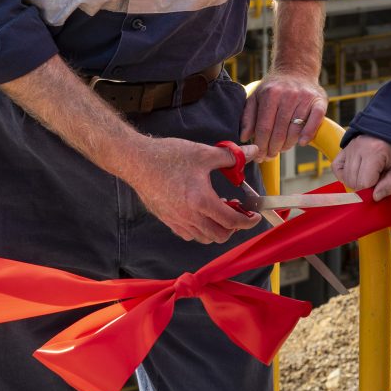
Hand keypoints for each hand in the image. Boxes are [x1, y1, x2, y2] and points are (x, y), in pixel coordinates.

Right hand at [119, 137, 259, 243]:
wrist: (136, 161)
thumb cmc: (168, 156)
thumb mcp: (204, 153)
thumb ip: (231, 157)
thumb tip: (252, 152)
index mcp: (201, 201)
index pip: (232, 221)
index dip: (248, 221)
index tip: (254, 217)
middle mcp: (189, 216)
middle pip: (219, 236)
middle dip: (233, 227)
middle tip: (237, 211)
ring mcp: (176, 220)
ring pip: (203, 238)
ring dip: (217, 229)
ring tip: (219, 209)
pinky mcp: (166, 220)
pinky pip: (188, 234)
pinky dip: (200, 229)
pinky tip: (201, 213)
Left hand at [243, 70, 326, 160]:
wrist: (296, 69)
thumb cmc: (274, 87)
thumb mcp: (256, 96)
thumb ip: (248, 116)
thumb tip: (244, 137)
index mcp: (271, 94)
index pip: (264, 127)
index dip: (261, 145)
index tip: (259, 156)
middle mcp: (288, 95)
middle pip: (279, 131)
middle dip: (273, 148)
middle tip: (269, 157)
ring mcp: (305, 98)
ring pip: (295, 129)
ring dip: (288, 144)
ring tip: (282, 149)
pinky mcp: (319, 100)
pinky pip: (315, 121)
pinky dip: (308, 134)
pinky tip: (301, 143)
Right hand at [332, 136, 390, 199]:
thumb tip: (375, 197)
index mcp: (376, 151)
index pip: (364, 183)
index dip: (373, 188)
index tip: (381, 182)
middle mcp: (359, 147)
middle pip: (353, 182)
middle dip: (365, 186)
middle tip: (376, 178)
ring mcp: (349, 147)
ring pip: (345, 177)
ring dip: (356, 181)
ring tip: (368, 174)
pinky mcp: (343, 148)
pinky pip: (336, 168)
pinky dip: (344, 175)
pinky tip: (356, 173)